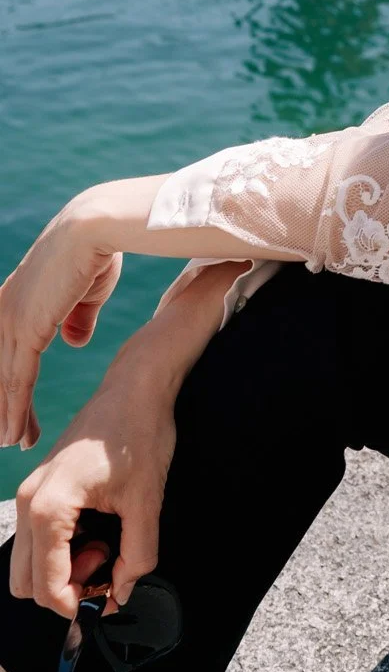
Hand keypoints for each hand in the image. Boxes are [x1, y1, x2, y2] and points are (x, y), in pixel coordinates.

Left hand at [0, 204, 122, 450]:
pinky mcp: (25, 329)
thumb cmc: (97, 252)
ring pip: (4, 381)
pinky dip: (15, 409)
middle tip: (12, 436)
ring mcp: (10, 321)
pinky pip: (17, 379)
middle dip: (4, 405)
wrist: (96, 228)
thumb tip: (74, 340)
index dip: (13, 385)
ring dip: (8, 415)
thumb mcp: (87, 293)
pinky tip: (16, 433)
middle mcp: (4, 312)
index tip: (20, 410)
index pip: (7, 353)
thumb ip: (78, 319)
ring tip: (13, 442)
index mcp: (15, 301)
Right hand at [10, 359, 175, 615]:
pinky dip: (59, 549)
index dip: (77, 604)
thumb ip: (137, 555)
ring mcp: (28, 493)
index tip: (108, 594)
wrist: (135, 387)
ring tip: (105, 542)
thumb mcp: (147, 501)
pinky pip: (35, 539)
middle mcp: (28, 501)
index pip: (46, 587)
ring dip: (61, 569)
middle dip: (65, 588)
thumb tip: (122, 592)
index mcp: (49, 507)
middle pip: (25, 584)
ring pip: (26, 564)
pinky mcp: (37, 488)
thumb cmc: (140, 434)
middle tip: (107, 563)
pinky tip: (96, 528)